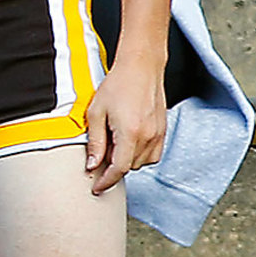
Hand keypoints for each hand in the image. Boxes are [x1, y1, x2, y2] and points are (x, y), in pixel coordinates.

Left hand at [85, 56, 166, 193]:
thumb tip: (92, 165)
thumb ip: (95, 141)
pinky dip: (139, 154)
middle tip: (101, 149)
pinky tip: (128, 139)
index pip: (118, 170)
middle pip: (128, 167)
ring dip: (126, 159)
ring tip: (115, 138)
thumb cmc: (117, 85)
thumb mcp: (96, 112)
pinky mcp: (163, 132)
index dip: (106, 182)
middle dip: (113, 165)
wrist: (141, 68)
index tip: (97, 188)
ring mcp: (158, 136)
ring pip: (140, 163)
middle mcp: (147, 138)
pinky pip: (152, 155)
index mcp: (130, 134)